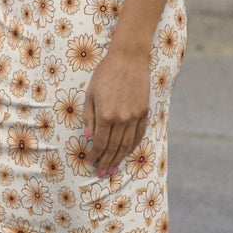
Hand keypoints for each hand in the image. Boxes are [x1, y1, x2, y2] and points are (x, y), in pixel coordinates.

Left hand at [80, 49, 149, 176]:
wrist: (128, 59)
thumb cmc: (105, 74)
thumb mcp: (90, 94)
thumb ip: (89, 117)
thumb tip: (87, 138)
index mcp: (106, 115)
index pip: (99, 143)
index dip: (95, 155)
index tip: (91, 163)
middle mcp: (121, 119)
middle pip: (113, 147)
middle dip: (106, 162)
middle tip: (101, 173)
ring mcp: (135, 116)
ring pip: (127, 144)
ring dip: (119, 158)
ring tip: (113, 168)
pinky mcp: (144, 112)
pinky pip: (138, 134)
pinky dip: (133, 146)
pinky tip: (127, 152)